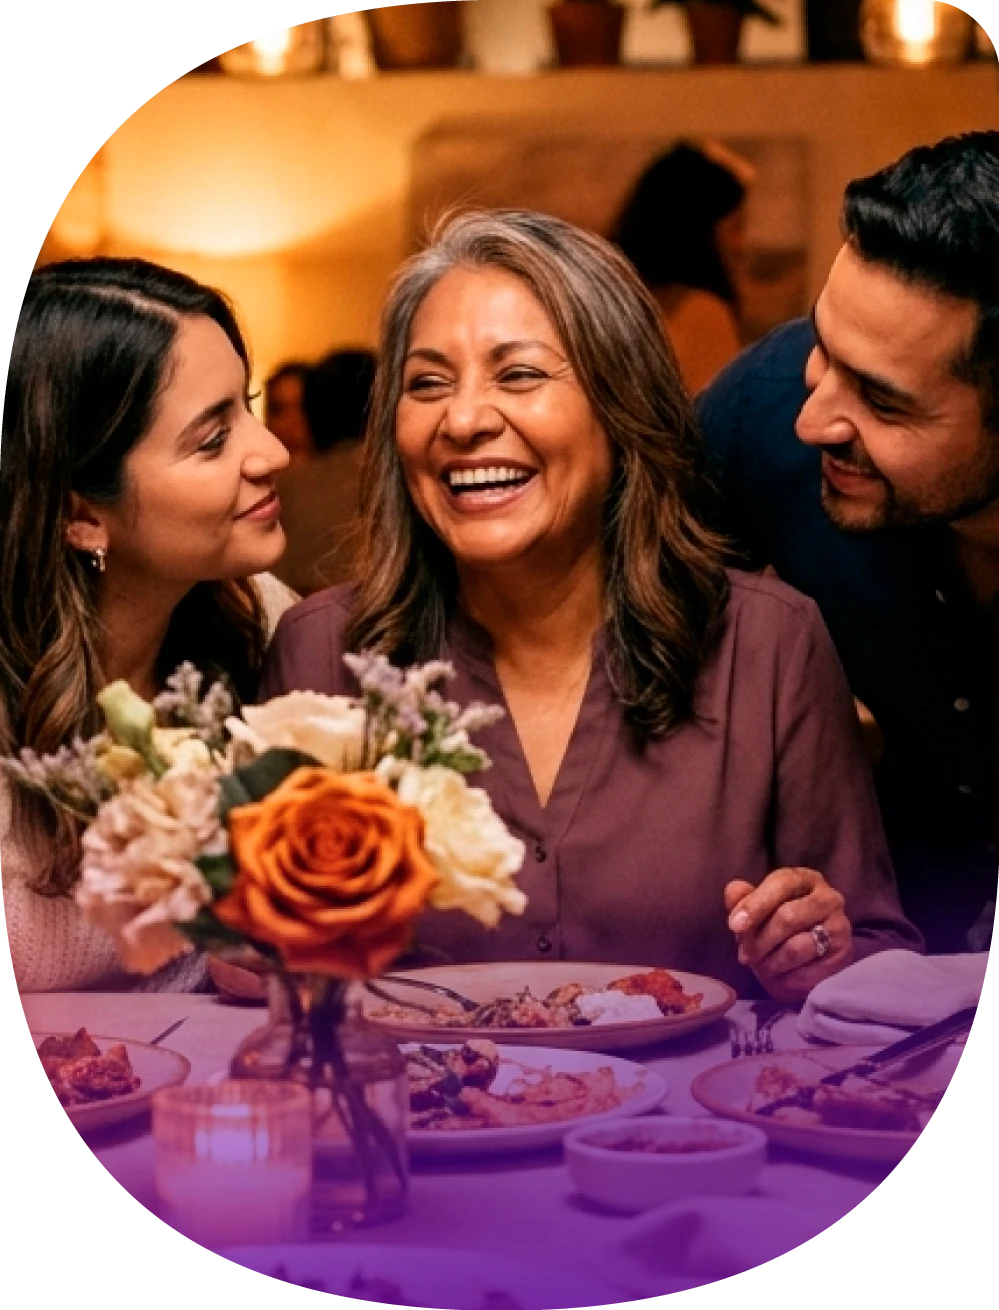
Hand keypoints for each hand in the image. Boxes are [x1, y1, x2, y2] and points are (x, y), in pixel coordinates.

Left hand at [724, 867, 852, 1002]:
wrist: (811, 958)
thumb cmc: (777, 926)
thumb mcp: (757, 910)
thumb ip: (743, 899)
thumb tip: (733, 890)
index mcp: (805, 879)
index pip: (781, 883)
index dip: (755, 905)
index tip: (734, 926)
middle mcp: (829, 898)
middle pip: (788, 917)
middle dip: (760, 940)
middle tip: (744, 956)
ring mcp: (840, 927)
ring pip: (797, 948)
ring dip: (771, 963)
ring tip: (760, 967)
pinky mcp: (844, 956)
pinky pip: (808, 972)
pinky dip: (787, 979)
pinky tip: (779, 979)